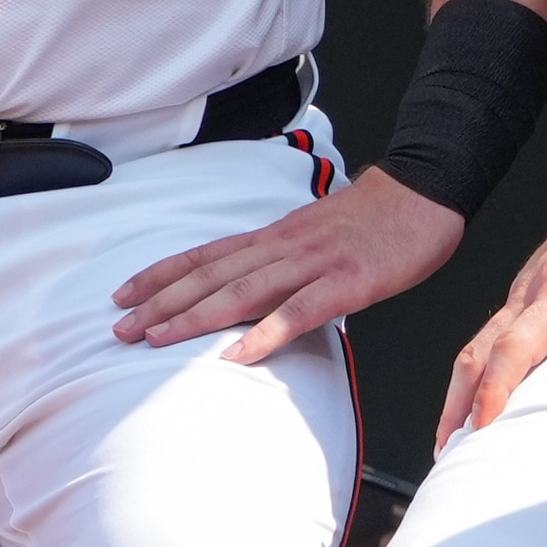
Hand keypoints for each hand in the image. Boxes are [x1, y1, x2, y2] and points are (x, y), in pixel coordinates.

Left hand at [111, 169, 465, 364]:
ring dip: (194, 316)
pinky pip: (299, 311)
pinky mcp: (346, 282)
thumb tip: (259, 289)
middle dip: (161, 302)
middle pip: (212, 275)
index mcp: (277, 236)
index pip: (207, 254)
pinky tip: (238, 355)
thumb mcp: (319, 233)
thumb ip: (287, 260)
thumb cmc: (377, 217)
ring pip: (242, 292)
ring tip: (157, 340)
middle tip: (120, 328)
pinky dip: (265, 333)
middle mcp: (284, 246)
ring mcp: (313, 263)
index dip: (161, 275)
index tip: (123, 294)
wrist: (425, 191)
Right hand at [437, 170, 546, 442]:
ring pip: (476, 346)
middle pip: (480, 352)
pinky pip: (487, 338)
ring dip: (458, 394)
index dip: (500, 386)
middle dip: (460, 405)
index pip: (519, 341)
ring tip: (448, 447)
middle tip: (449, 459)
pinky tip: (472, 406)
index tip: (483, 427)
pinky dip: (472, 375)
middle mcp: (531, 290)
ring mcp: (522, 291)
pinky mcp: (524, 295)